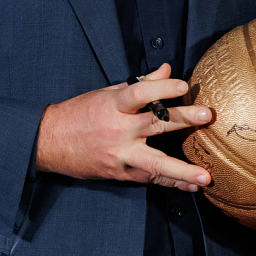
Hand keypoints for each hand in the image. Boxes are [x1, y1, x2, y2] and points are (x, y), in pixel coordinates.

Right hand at [35, 64, 213, 190]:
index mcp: (113, 106)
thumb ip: (140, 84)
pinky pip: (150, 178)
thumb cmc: (80, 114)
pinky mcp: (120, 173)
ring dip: (182, 171)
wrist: (49, 143)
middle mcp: (118, 130)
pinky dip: (172, 183)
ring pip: (154, 163)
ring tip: (206, 177)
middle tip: (206, 116)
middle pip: (154, 125)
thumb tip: (166, 69)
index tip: (183, 85)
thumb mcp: (106, 94)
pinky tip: (192, 186)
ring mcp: (120, 155)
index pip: (139, 93)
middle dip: (182, 120)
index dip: (161, 88)